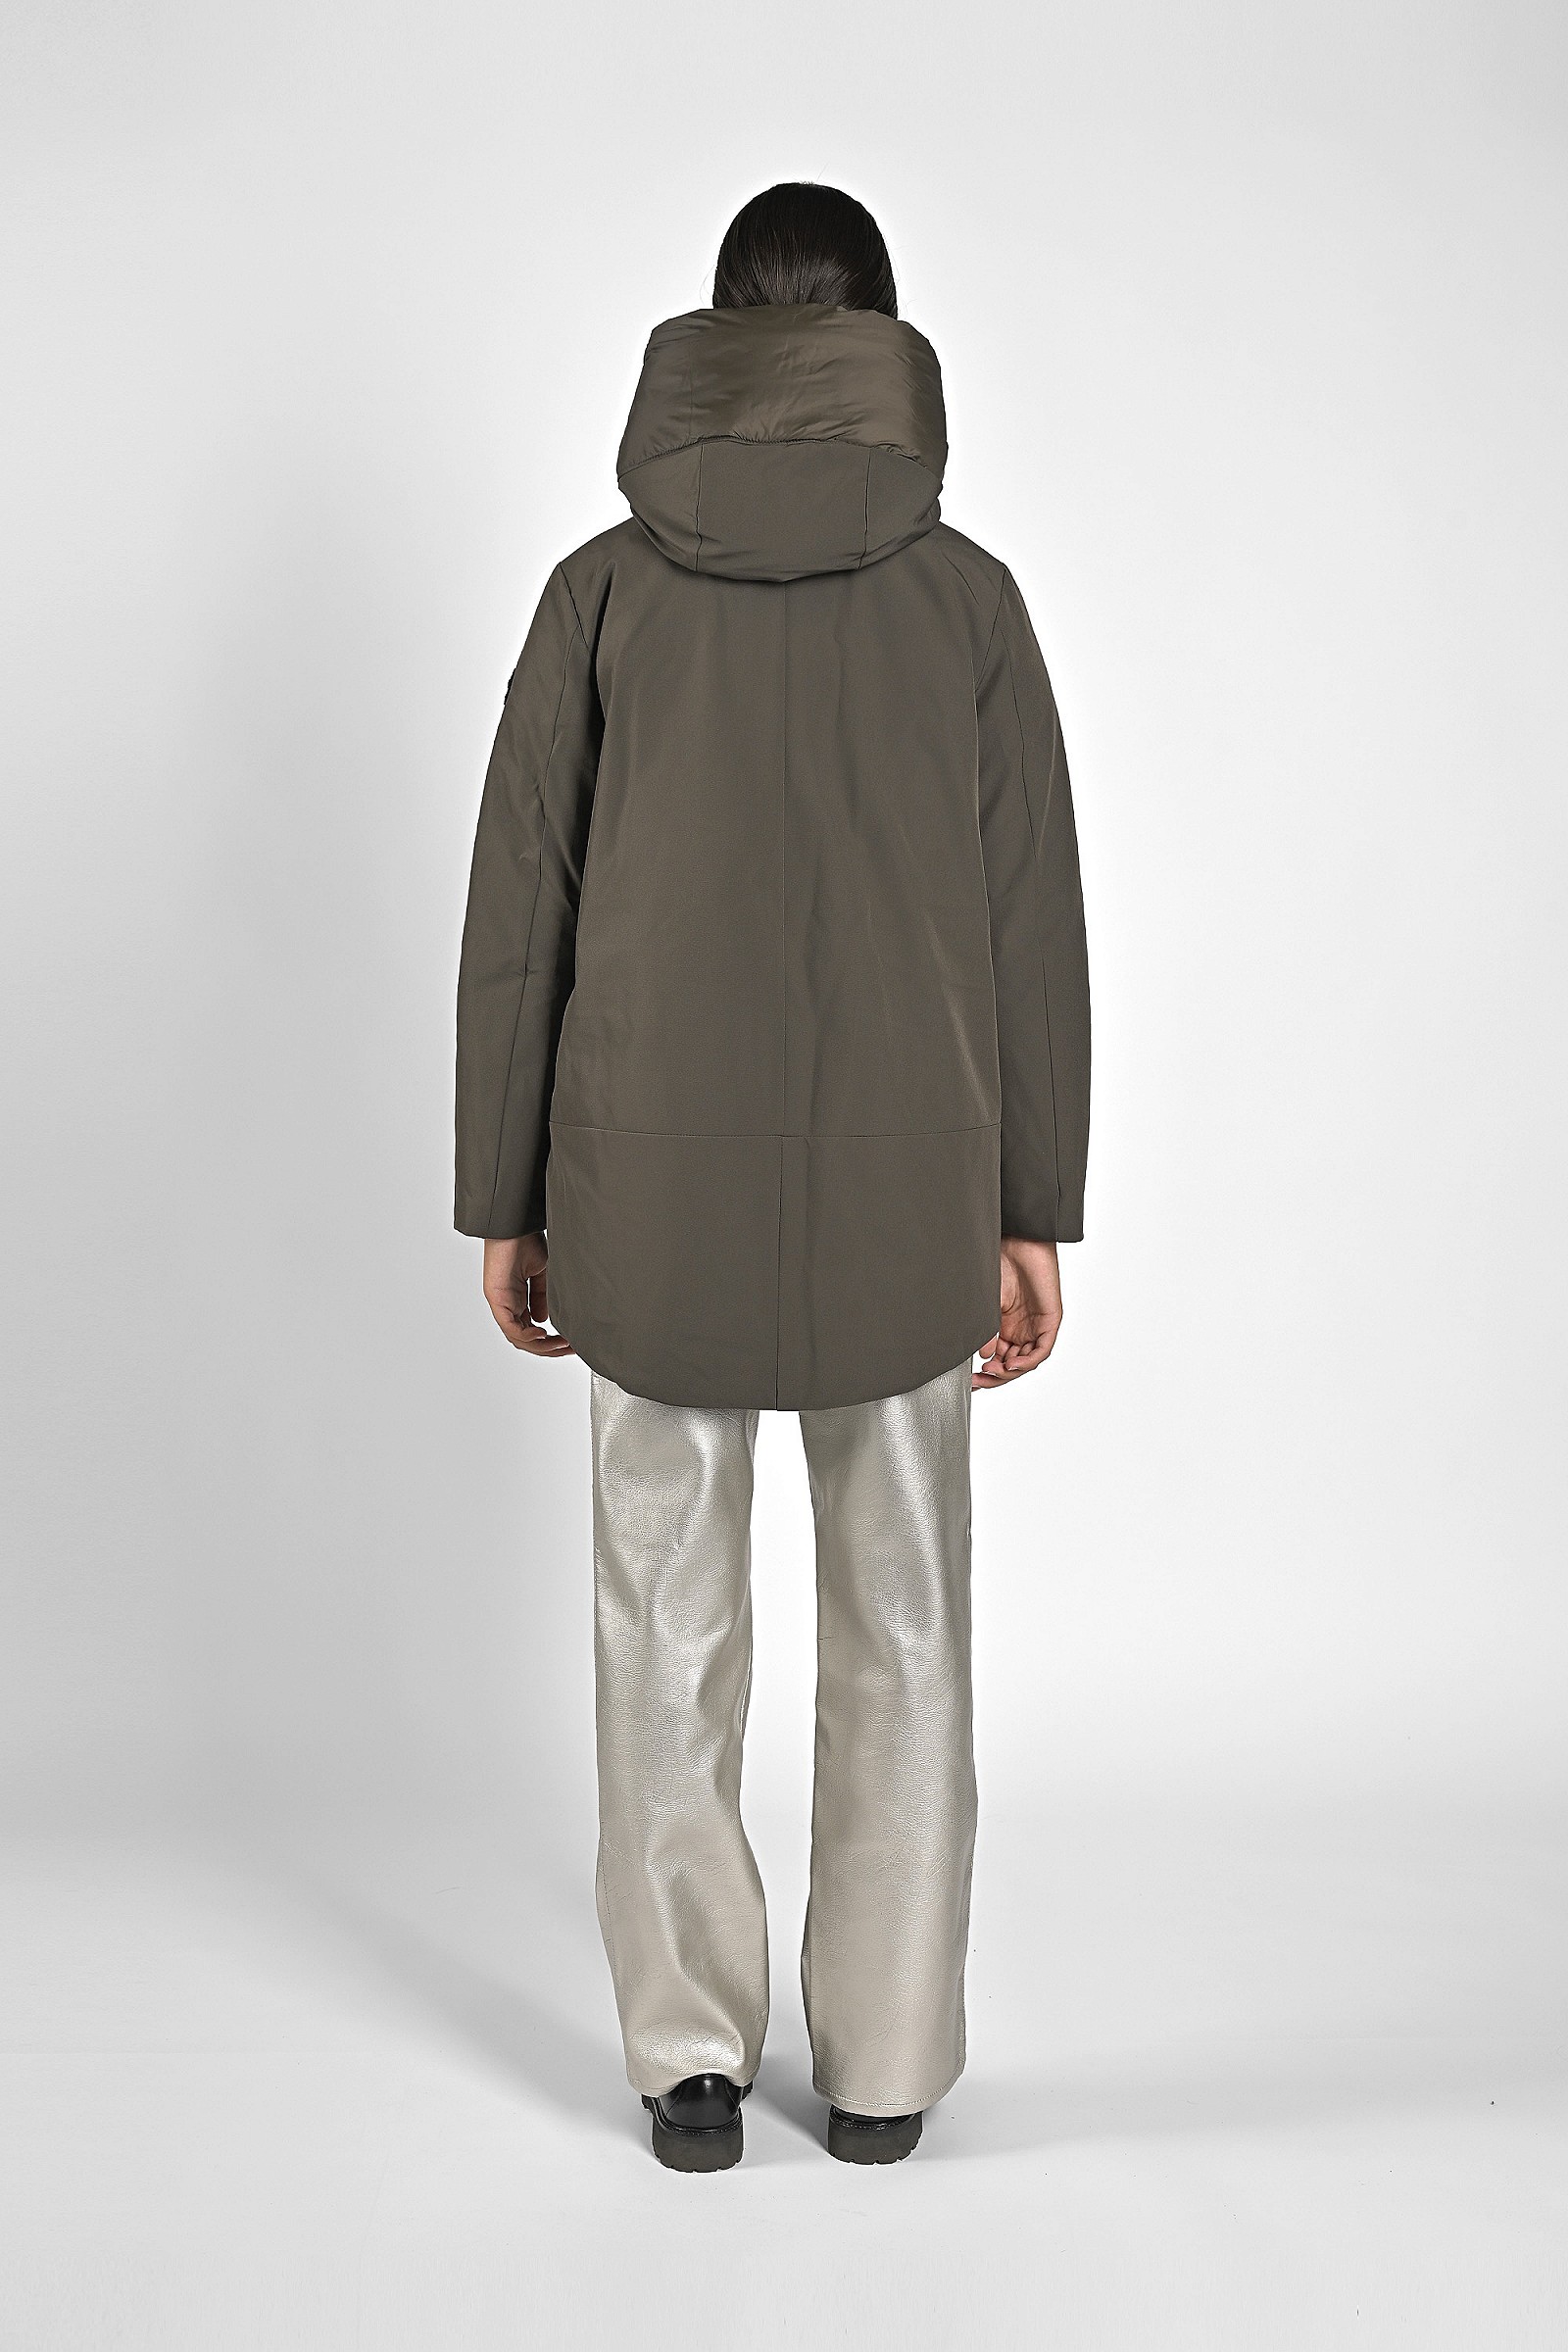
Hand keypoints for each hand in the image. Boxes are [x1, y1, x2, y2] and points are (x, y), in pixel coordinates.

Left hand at [483, 1233, 573, 1357]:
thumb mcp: (542, 1274)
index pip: (531, 1329)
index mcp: (517, 1298)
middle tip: (569, 1349)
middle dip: (548, 1348)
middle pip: (525, 1338)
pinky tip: (543, 1335)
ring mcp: (501, 1302)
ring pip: (518, 1337)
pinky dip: (527, 1336)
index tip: (570, 1342)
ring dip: (540, 1345)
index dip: (550, 1340)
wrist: (515, 1224)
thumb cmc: (526, 1241)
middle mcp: (508, 1303)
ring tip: (560, 1345)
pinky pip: (510, 1326)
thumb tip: (543, 1320)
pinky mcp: (496, 1298)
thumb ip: (542, 1298)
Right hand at [973, 1237, 1062, 1390]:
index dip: (987, 1373)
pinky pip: (1042, 1349)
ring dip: (1011, 1371)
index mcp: (1005, 1326)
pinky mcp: (1050, 1320)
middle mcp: (1021, 1329)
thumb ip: (987, 1332)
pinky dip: (1028, 1360)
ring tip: (994, 1372)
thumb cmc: (999, 1264)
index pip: (999, 1358)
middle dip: (996, 1376)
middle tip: (981, 1382)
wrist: (1018, 1241)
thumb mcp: (988, 1305)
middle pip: (1012, 1364)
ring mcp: (1036, 1326)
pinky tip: (1012, 1364)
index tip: (972, 1381)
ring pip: (1027, 1360)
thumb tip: (985, 1356)